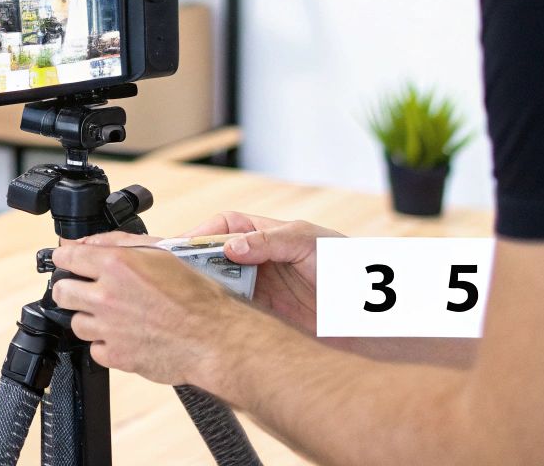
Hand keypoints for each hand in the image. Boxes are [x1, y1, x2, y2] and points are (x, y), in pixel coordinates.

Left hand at [50, 238, 247, 385]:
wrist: (214, 338)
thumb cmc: (197, 296)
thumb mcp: (162, 254)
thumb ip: (119, 243)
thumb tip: (85, 242)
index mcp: (117, 265)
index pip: (66, 258)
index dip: (65, 260)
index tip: (67, 263)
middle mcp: (107, 295)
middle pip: (61, 292)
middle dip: (71, 289)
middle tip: (87, 291)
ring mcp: (108, 328)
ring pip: (75, 323)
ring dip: (90, 319)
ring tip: (114, 316)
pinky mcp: (115, 355)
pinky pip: (94, 349)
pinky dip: (106, 344)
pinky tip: (124, 336)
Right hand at [184, 212, 340, 334]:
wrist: (372, 314)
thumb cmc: (347, 265)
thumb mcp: (308, 241)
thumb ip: (270, 241)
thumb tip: (231, 247)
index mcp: (268, 235)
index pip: (224, 227)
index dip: (201, 233)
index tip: (182, 245)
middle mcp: (260, 261)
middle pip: (215, 256)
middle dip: (192, 261)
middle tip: (171, 271)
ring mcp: (262, 290)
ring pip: (220, 285)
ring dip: (202, 288)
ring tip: (184, 294)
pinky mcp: (266, 317)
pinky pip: (234, 313)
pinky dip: (217, 313)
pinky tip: (207, 316)